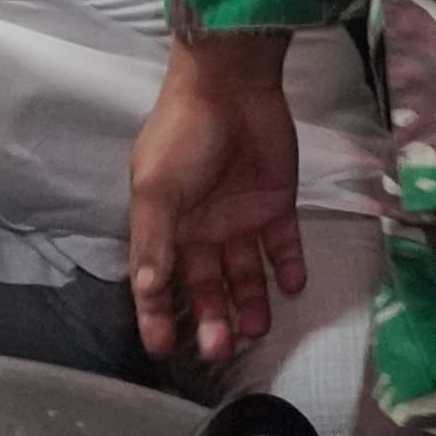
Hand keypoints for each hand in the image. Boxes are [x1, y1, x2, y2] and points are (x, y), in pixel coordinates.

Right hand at [125, 31, 308, 368]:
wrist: (230, 86)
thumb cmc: (182, 136)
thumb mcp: (156, 189)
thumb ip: (153, 241)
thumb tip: (144, 290)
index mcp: (165, 224)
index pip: (158, 280)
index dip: (157, 314)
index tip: (162, 349)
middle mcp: (202, 228)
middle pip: (206, 285)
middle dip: (212, 319)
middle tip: (221, 350)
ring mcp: (241, 219)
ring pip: (246, 274)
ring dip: (251, 302)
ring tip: (257, 328)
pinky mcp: (277, 207)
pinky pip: (284, 248)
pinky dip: (289, 269)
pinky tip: (292, 287)